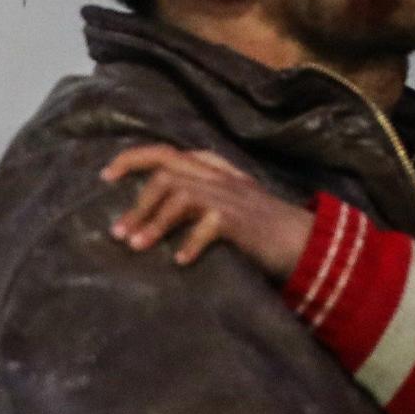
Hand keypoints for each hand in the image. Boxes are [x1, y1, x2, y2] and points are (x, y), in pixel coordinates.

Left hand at [102, 144, 314, 278]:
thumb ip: (198, 201)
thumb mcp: (230, 205)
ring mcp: (231, 196)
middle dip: (137, 202)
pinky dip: (189, 243)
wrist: (309, 243)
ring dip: (153, 222)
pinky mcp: (241, 220)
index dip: (132, 160)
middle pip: (165, 172)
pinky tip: (180, 261)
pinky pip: (206, 226)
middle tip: (118, 232)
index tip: (105, 176)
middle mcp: (220, 177)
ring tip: (136, 247)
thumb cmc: (265, 231)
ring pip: (179, 195)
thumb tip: (150, 216)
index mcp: (215, 169)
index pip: (165, 152)